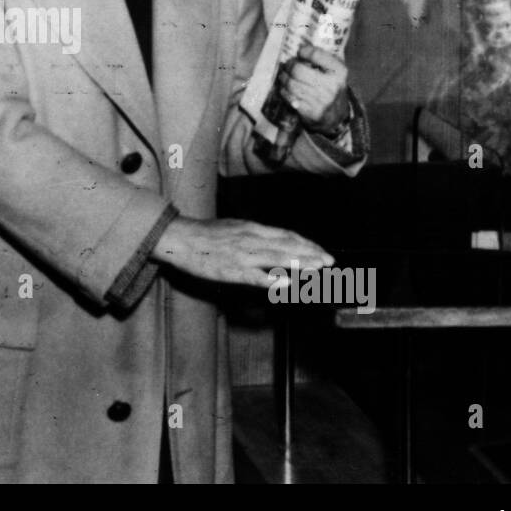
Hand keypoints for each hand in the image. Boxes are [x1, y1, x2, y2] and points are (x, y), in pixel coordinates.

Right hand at [152, 215, 333, 286]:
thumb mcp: (234, 228)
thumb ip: (255, 235)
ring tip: (318, 268)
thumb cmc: (206, 234)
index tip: (321, 251)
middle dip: (311, 254)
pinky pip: (255, 275)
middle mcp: (251, 239)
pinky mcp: (232, 270)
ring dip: (300, 263)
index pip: (286, 235)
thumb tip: (275, 242)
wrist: (181, 238)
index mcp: (252, 228)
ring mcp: (243, 255)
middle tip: (330, 262)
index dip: (306, 244)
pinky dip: (272, 278)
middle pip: (287, 246)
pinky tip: (286, 282)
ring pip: (277, 258)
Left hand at [279, 43, 349, 136]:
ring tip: (283, 75)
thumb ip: (322, 58)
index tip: (300, 51)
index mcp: (339, 72)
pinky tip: (285, 88)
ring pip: (291, 83)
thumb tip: (300, 45)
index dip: (304, 51)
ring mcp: (321, 101)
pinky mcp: (310, 112)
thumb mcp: (335, 72)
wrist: (337, 117)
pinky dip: (284, 90)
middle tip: (287, 64)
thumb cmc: (332, 88)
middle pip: (298, 70)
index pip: (316, 54)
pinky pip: (289, 97)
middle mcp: (331, 86)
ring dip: (283, 77)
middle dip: (289, 65)